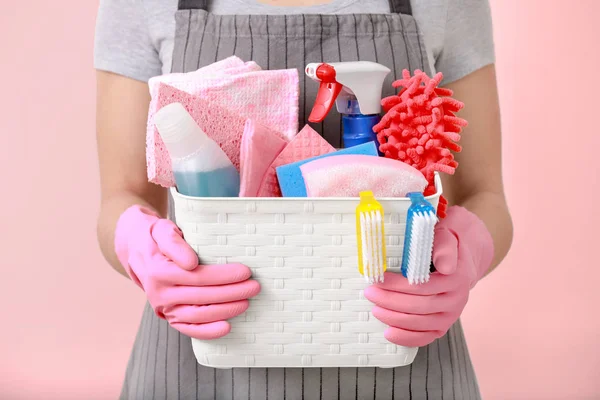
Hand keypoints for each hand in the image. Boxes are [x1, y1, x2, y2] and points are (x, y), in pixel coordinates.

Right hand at [114, 205, 260, 339]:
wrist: (137, 250)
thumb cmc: (156, 237)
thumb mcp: (162, 229)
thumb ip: (175, 243)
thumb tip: (190, 263)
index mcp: (159, 270)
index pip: (198, 276)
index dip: (224, 276)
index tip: (245, 272)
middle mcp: (160, 292)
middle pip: (202, 296)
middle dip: (232, 293)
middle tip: (255, 287)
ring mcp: (163, 307)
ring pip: (198, 315)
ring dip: (225, 311)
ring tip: (246, 302)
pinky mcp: (168, 316)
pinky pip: (188, 328)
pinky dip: (208, 331)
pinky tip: (227, 327)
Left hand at [364, 206, 493, 346]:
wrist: (459, 262)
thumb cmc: (443, 246)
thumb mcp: (445, 237)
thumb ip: (444, 246)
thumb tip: (444, 265)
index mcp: (457, 276)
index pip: (422, 285)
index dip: (397, 284)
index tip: (378, 278)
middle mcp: (458, 298)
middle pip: (419, 305)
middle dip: (390, 301)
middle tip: (369, 292)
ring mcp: (452, 315)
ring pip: (420, 322)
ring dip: (394, 318)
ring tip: (374, 309)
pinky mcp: (445, 326)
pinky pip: (426, 337)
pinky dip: (406, 338)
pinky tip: (388, 333)